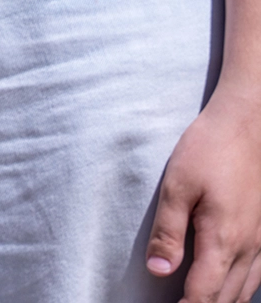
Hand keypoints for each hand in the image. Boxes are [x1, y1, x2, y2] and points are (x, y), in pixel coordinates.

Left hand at [146, 87, 260, 301]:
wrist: (247, 124)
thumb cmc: (209, 150)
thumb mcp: (176, 187)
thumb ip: (167, 232)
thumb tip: (159, 271)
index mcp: (224, 239)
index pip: (203, 293)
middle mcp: (249, 247)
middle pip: (226, 298)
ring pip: (244, 291)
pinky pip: (255, 275)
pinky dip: (237, 291)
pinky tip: (224, 290)